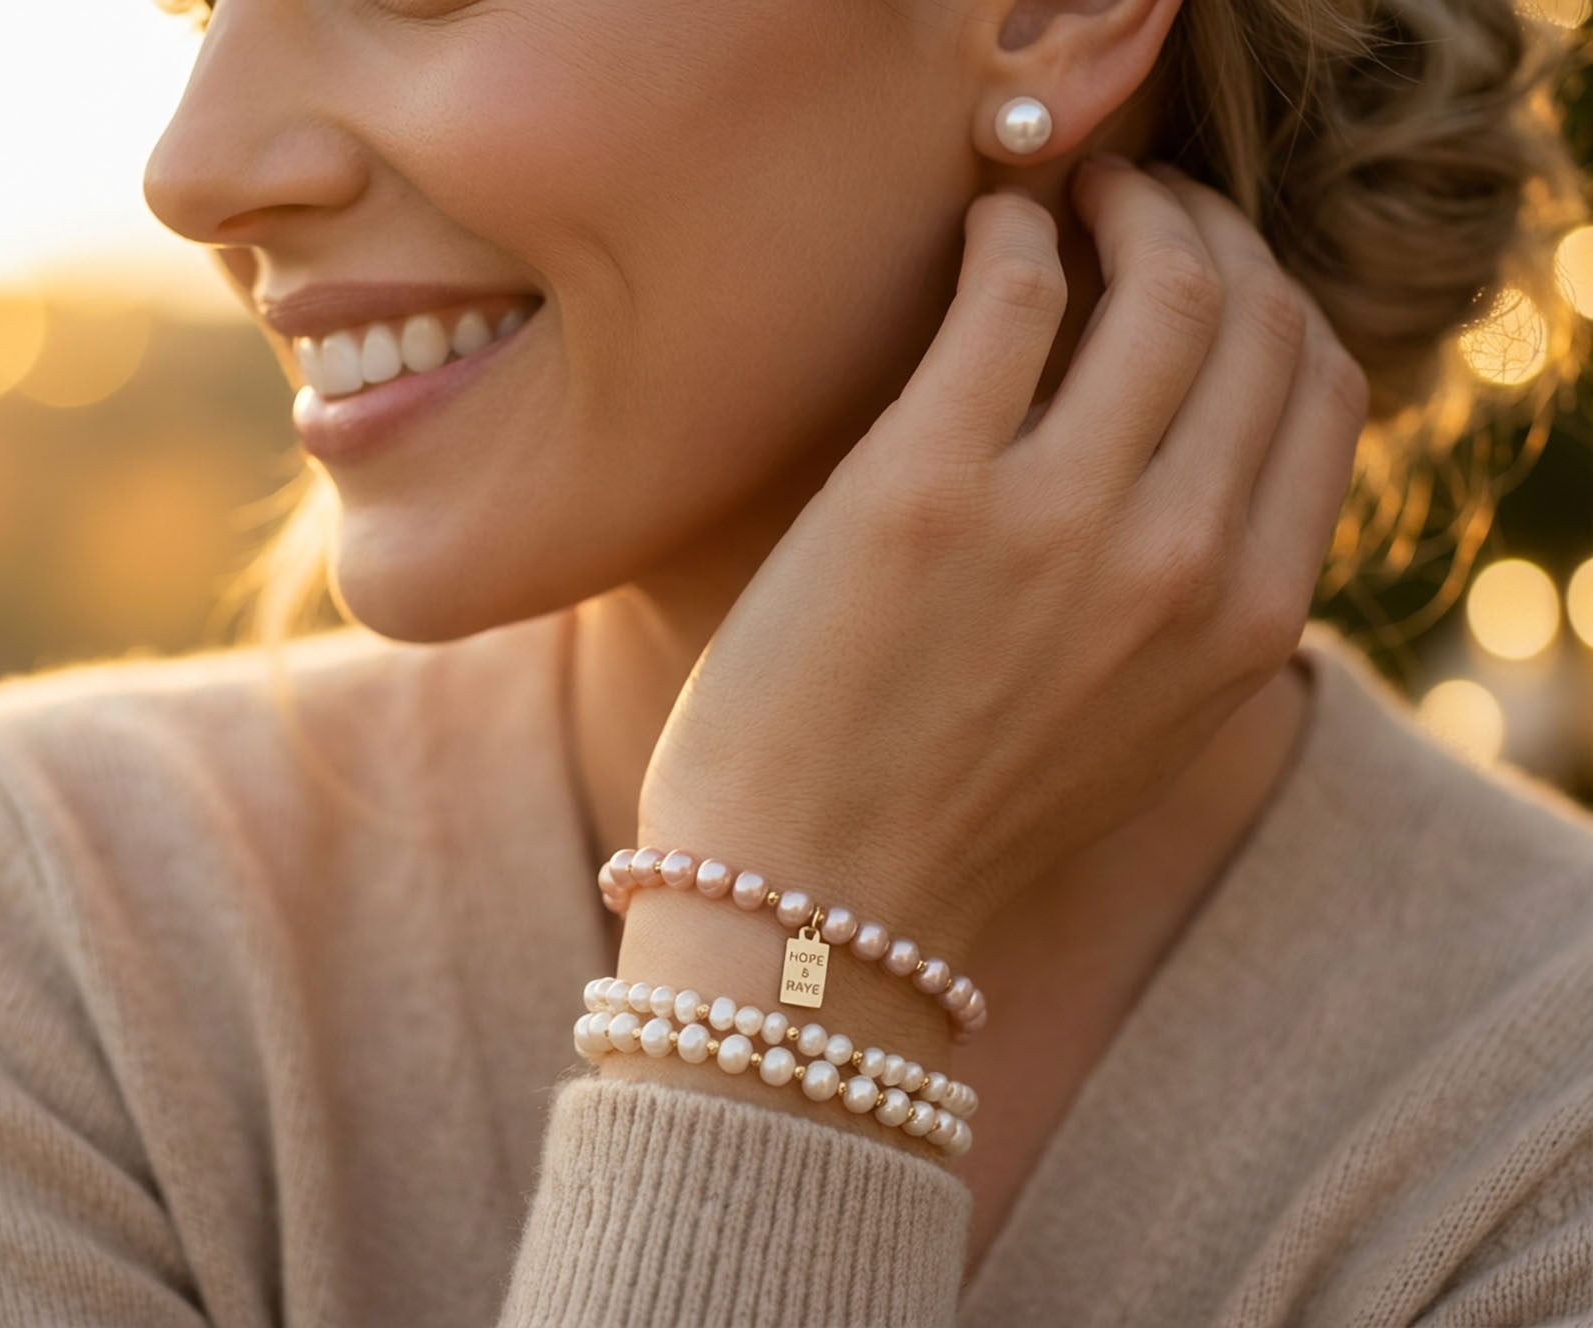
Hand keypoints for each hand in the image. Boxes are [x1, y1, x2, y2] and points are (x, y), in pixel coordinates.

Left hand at [636, 156, 1369, 966]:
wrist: (817, 915)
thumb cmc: (952, 821)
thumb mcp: (1134, 725)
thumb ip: (1193, 599)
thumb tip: (1193, 458)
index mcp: (1245, 624)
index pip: (1325, 392)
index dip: (1275, 303)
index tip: (1211, 271)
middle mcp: (1181, 563)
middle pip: (1261, 319)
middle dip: (1212, 232)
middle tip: (1139, 208)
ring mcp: (1059, 521)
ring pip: (1165, 286)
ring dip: (1130, 207)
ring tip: (1072, 198)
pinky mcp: (923, 491)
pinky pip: (1008, 292)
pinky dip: (1010, 232)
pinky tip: (983, 231)